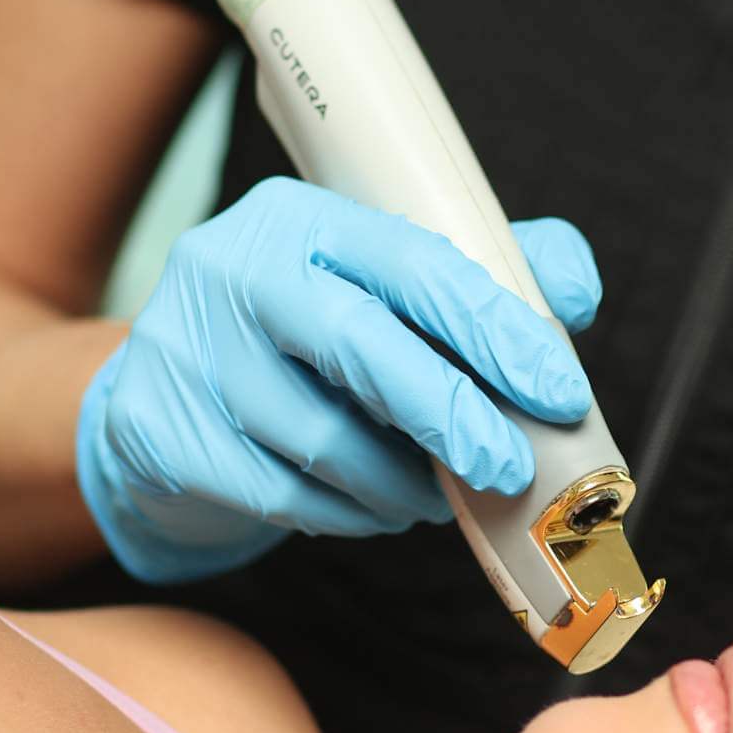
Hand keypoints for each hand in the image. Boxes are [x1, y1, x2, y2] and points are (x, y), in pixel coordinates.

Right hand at [76, 176, 603, 582]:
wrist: (164, 402)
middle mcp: (232, 269)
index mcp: (300, 218)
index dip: (495, 329)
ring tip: (435, 494)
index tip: (559, 391)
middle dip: (451, 413)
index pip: (414, 262)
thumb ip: (485, 276)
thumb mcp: (384, 291)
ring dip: (401, 484)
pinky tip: (372, 509)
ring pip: (322, 438)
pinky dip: (348, 514)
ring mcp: (183, 351)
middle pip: (358, 343)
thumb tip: (574, 291)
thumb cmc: (302, 345)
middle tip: (508, 467)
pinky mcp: (157, 432)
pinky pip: (281, 494)